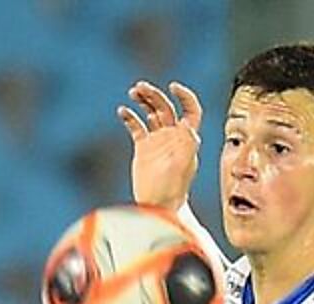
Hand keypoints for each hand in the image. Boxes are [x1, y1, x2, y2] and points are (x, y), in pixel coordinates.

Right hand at [118, 80, 201, 211]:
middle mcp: (173, 136)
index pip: (191, 110)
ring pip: (151, 113)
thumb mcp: (182, 165)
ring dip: (143, 100)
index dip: (184, 96)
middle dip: (154, 95)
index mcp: (186, 137)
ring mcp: (158, 141)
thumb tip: (188, 124)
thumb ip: (187, 144)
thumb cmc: (174, 189)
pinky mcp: (143, 148)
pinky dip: (130, 117)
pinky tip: (122, 111)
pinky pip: (136, 127)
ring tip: (133, 92)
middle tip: (140, 87)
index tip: (173, 87)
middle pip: (166, 107)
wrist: (159, 206)